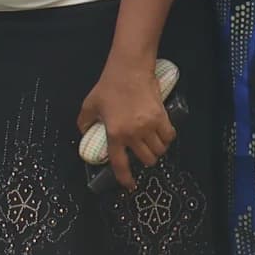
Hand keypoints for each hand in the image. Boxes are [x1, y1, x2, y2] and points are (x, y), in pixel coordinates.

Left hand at [77, 56, 174, 191]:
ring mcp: (150, 126)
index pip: (120, 163)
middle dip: (144, 160)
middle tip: (141, 154)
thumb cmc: (108, 86)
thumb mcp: (89, 104)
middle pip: (146, 159)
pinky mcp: (162, 117)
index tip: (130, 185)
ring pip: (159, 150)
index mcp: (115, 134)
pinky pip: (169, 137)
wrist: (130, 69)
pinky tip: (162, 136)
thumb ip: (85, 122)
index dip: (125, 178)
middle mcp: (134, 134)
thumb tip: (85, 133)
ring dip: (156, 151)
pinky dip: (166, 139)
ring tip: (151, 145)